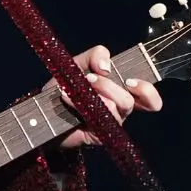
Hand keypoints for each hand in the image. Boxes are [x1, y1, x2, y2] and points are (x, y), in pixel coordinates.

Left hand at [45, 44, 164, 148]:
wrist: (41, 109)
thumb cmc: (65, 86)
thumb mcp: (79, 63)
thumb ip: (95, 56)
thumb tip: (106, 67)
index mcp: (122, 92)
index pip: (149, 98)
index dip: (147, 92)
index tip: (130, 80)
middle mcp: (120, 110)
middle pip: (132, 100)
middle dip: (110, 85)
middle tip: (91, 78)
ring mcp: (110, 124)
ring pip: (118, 107)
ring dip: (98, 91)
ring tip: (76, 86)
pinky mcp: (98, 134)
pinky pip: (101, 117)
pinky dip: (82, 103)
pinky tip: (66, 97)